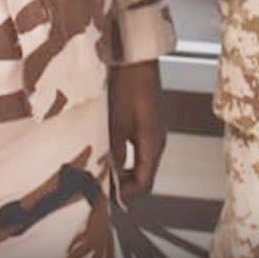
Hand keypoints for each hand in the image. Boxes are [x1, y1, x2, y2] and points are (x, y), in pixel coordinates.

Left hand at [109, 60, 165, 205]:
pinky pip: (139, 148)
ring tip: (102, 169)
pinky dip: (125, 156)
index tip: (104, 199)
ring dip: (124, 170)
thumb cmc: (127, 88)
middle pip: (144, 174)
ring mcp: (155, 130)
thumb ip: (114, 155)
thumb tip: (109, 180)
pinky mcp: (148, 121)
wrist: (136, 58)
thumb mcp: (115, 125)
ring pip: (141, 162)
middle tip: (100, 186)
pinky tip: (109, 150)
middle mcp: (158, 140)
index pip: (144, 182)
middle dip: (124, 185)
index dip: (125, 194)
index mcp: (153, 145)